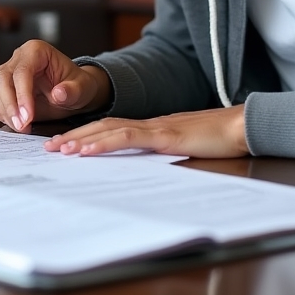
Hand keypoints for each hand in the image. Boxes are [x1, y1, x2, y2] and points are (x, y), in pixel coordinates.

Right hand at [0, 40, 112, 132]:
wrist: (72, 91)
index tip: (28, 117)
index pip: (22, 71)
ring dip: (4, 112)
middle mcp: (19, 58)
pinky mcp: (2, 86)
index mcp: (36, 51)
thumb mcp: (83, 88)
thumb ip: (73, 91)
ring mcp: (8, 71)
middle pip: (2, 79)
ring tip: (21, 128)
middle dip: (9, 105)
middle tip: (21, 126)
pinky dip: (1, 114)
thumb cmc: (77, 85)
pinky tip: (15, 124)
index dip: (22, 95)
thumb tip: (58, 93)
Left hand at [43, 106, 247, 158]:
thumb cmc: (221, 140)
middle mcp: (150, 124)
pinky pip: (128, 137)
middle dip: (75, 136)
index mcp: (153, 128)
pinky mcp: (165, 135)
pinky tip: (87, 151)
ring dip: (82, 139)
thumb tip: (149, 169)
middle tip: (50, 146)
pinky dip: (104, 143)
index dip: (88, 135)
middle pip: (103, 126)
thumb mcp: (188, 151)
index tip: (66, 144)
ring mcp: (156, 127)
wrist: (244, 127)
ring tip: (59, 149)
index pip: (112, 129)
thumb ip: (167, 155)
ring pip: (109, 130)